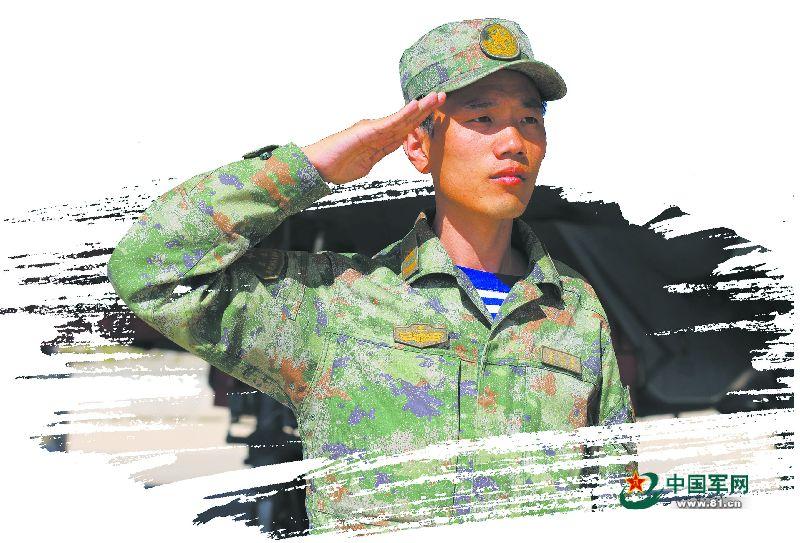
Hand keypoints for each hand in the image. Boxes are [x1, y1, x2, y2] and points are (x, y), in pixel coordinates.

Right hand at [301, 91, 445, 184]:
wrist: (317, 166)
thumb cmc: (336, 166)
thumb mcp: (366, 164)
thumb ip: (379, 156)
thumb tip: (389, 151)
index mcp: (378, 139)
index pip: (404, 129)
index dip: (421, 120)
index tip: (436, 113)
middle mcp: (376, 130)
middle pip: (406, 120)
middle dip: (425, 109)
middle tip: (442, 96)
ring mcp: (372, 129)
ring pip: (401, 118)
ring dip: (420, 108)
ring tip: (435, 97)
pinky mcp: (366, 131)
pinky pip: (389, 123)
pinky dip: (404, 115)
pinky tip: (416, 107)